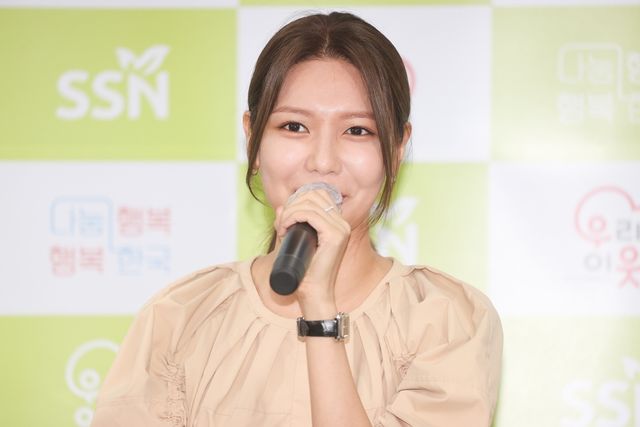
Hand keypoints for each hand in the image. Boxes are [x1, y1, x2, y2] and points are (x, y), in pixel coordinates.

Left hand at [274, 188, 350, 311]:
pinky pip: (310, 214)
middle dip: (292, 204)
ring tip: (282, 228)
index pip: (319, 194)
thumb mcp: (295, 240)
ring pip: (309, 203)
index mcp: (337, 222)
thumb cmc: (305, 270)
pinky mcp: (335, 235)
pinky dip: (292, 217)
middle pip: (314, 194)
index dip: (298, 199)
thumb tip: (280, 207)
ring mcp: (341, 228)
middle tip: (281, 223)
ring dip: (289, 212)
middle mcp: (342, 223)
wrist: (314, 293)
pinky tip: (285, 228)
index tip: (285, 217)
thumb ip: (289, 222)